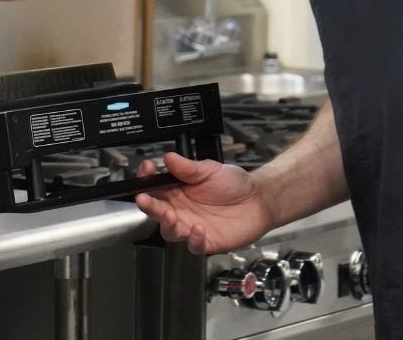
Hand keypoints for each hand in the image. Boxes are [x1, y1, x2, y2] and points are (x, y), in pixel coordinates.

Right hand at [135, 152, 277, 254]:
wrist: (258, 199)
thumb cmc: (233, 184)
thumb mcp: (210, 170)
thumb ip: (188, 167)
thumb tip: (169, 158)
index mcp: (176, 190)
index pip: (153, 186)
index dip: (146, 179)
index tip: (147, 169)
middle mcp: (179, 210)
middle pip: (155, 210)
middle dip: (148, 205)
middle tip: (144, 199)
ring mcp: (190, 227)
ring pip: (169, 231)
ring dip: (166, 224)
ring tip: (170, 215)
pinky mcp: (206, 242)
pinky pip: (193, 246)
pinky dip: (193, 239)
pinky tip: (198, 229)